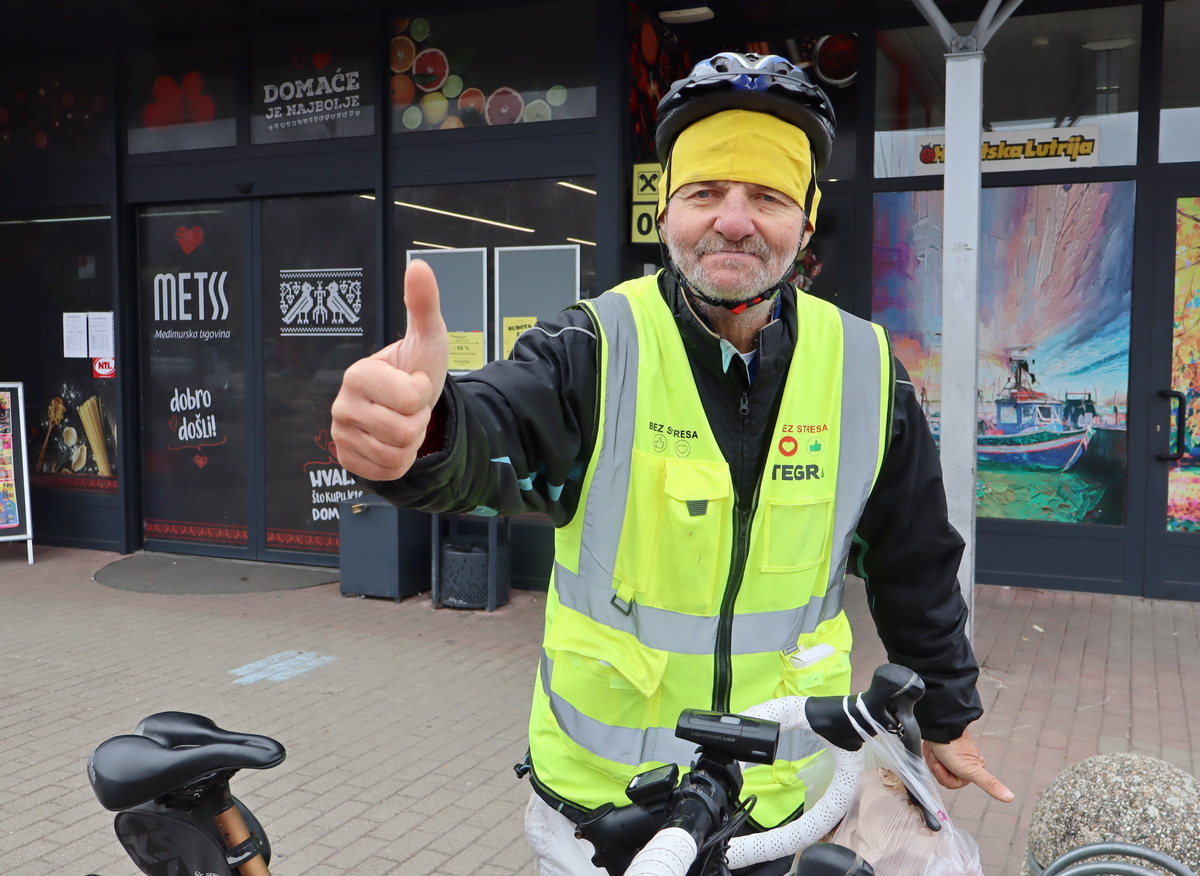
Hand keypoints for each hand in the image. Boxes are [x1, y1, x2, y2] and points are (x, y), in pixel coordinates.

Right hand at [330, 259, 448, 480]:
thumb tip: (420, 265)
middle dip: (418, 420)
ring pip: (396, 454)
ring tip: (402, 420)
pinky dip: (401, 461)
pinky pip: (387, 472)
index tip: (412, 382)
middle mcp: (341, 406)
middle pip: (403, 431)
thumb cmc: (418, 368)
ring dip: (411, 441)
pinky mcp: (348, 460)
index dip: (422, 393)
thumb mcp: (428, 336)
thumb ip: (424, 303)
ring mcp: (341, 436)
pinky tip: (393, 440)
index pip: (410, 400)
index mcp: (357, 374)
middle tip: (410, 406)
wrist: (411, 403)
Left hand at [923, 728, 1013, 802]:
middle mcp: (965, 761)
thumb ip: (990, 784)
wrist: (939, 725)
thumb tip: (1010, 798)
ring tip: (937, 750)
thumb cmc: (954, 746)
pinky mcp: (944, 746)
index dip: (945, 776)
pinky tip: (933, 747)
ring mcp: (954, 753)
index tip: (946, 765)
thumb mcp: (971, 770)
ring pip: (937, 766)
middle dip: (938, 766)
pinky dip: (931, 752)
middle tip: (940, 756)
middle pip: (944, 775)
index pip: (952, 784)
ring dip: (933, 758)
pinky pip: (933, 756)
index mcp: (975, 768)